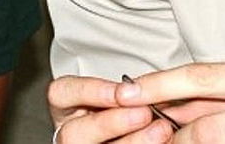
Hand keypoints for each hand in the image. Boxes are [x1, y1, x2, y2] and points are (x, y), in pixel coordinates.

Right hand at [46, 75, 173, 142]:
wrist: (155, 128)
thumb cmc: (137, 109)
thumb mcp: (127, 96)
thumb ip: (131, 91)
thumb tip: (151, 86)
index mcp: (69, 108)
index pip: (61, 93)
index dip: (89, 91)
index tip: (123, 91)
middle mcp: (73, 133)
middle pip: (72, 132)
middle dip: (110, 123)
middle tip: (144, 113)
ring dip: (132, 141)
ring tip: (161, 130)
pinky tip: (164, 141)